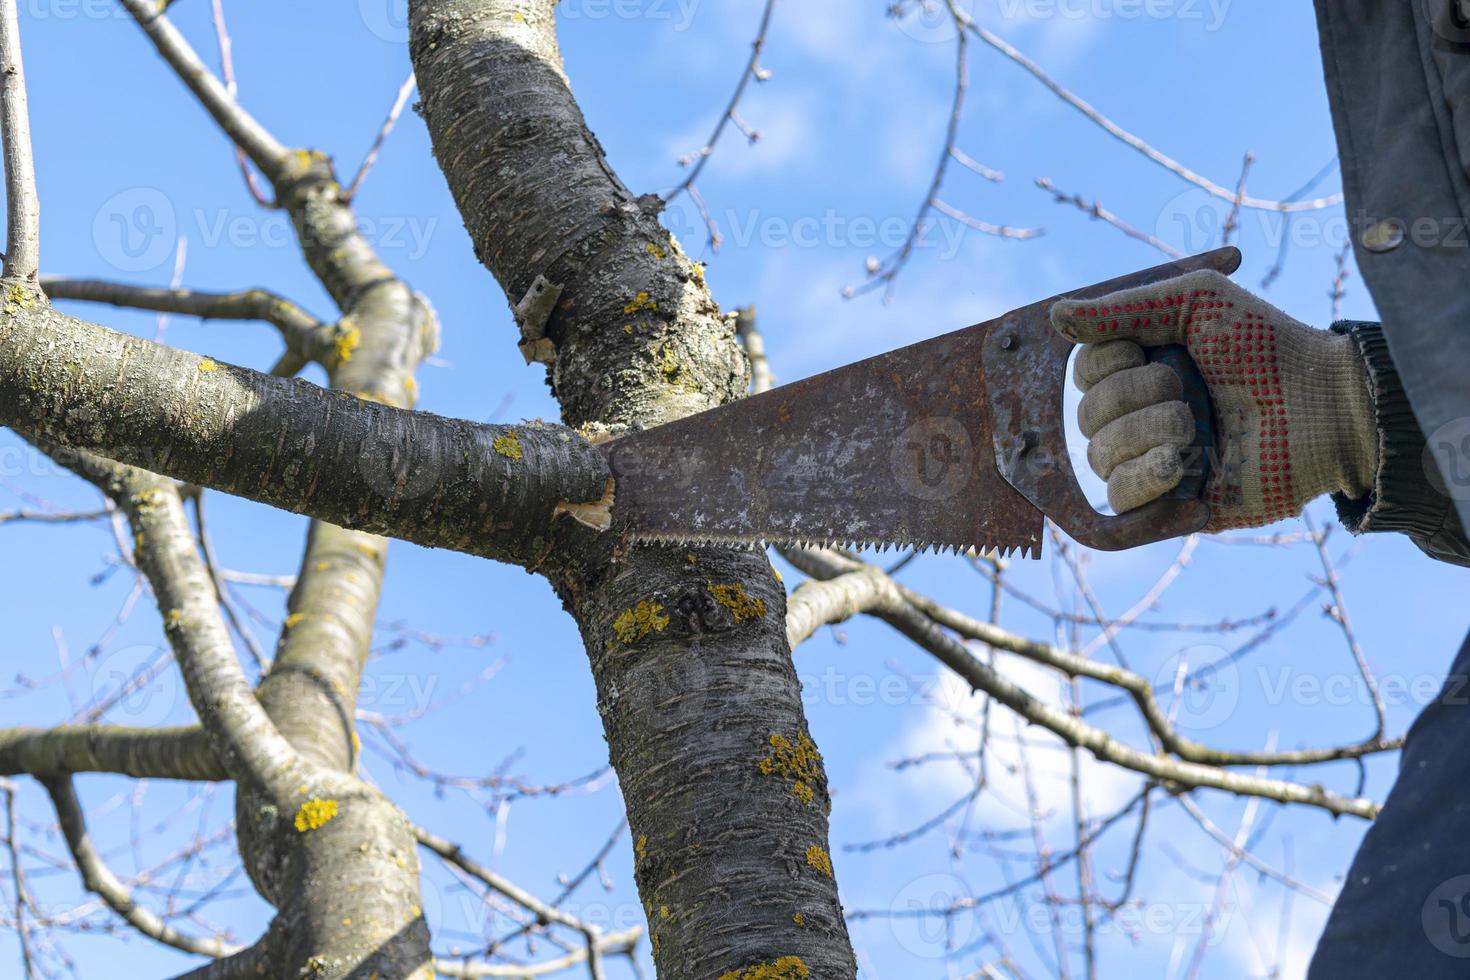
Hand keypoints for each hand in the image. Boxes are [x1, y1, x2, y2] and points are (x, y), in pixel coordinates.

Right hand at [1049, 269, 1377, 530]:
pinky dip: (1146, 478)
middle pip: (1086, 415)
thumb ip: (1123, 307)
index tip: (1152, 349)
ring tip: (1198, 429)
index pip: (1084, 370)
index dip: (1109, 361)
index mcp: (1143, 367)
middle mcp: (1141, 414)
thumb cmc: (1266, 345)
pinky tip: (1182, 466)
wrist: (1322, 405)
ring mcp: (1153, 460)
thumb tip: (1056, 314)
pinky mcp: (1169, 504)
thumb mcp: (1195, 300)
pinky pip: (1119, 500)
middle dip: (1136, 397)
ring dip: (1150, 434)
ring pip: (1099, 455)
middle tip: (1189, 388)